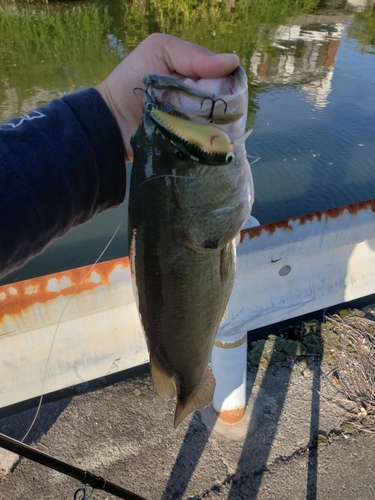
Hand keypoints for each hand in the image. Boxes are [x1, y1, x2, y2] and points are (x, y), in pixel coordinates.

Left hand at [96, 33, 238, 161]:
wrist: (111, 121)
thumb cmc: (131, 80)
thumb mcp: (160, 51)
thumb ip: (192, 54)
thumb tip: (233, 62)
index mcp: (197, 75)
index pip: (225, 78)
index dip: (227, 83)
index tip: (221, 89)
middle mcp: (200, 99)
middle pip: (226, 103)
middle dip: (222, 106)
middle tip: (210, 110)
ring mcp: (196, 124)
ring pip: (220, 125)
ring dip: (218, 126)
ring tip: (210, 128)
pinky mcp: (189, 144)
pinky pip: (207, 144)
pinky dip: (210, 142)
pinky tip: (211, 142)